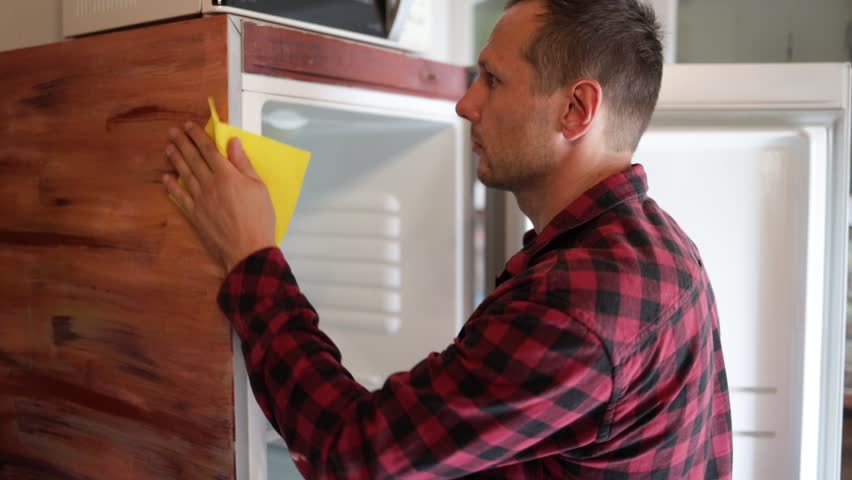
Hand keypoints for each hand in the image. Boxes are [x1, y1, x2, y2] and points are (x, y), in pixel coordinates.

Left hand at [163, 122, 276, 272]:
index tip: (189, 126)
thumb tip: (233, 143)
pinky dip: (172, 186)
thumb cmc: (259, 218)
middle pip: (193, 159)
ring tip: (168, 148)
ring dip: (175, 160)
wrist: (248, 250)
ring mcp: (200, 200)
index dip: (198, 136)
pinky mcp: (195, 214)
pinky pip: (180, 196)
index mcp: (227, 175)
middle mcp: (209, 184)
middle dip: (182, 143)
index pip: (209, 150)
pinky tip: (167, 178)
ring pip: (184, 174)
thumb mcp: (259, 187)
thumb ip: (244, 164)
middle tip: (172, 132)